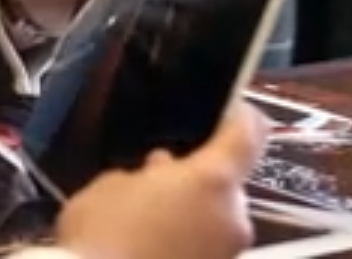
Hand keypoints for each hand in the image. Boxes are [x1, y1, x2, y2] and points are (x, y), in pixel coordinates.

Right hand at [54, 104, 268, 258]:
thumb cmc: (103, 236)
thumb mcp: (110, 185)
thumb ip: (146, 172)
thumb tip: (161, 171)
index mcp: (211, 182)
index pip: (248, 134)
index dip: (239, 115)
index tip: (226, 107)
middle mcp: (233, 218)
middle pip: (225, 183)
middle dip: (195, 177)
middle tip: (155, 177)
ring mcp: (228, 253)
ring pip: (215, 217)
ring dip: (189, 211)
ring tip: (144, 216)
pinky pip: (204, 245)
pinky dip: (183, 238)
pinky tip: (147, 241)